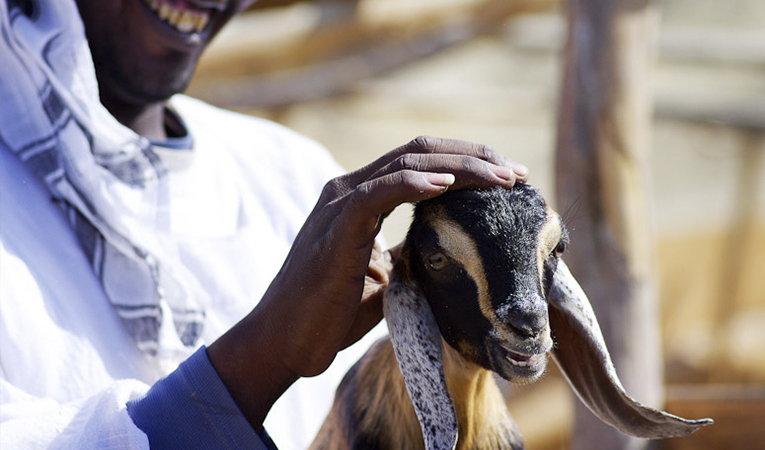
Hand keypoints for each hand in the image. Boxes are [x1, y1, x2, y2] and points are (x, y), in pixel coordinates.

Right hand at [207, 136, 527, 427]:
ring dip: (459, 167)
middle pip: (419, 152)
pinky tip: (447, 186)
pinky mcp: (334, 227)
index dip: (466, 162)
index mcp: (361, 197)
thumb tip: (451, 245)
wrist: (285, 340)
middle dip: (473, 157)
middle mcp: (348, 189)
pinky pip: (376, 193)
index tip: (508, 178)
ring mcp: (338, 204)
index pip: (420, 161)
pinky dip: (413, 184)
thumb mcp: (387, 275)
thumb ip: (411, 251)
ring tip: (500, 179)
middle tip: (516, 174)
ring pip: (405, 164)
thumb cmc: (332, 311)